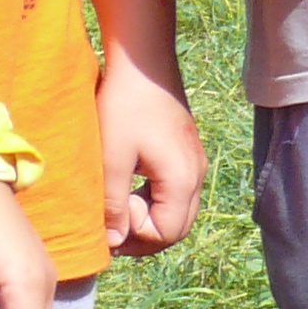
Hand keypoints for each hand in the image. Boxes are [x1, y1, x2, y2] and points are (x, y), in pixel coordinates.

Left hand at [95, 46, 203, 254]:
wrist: (143, 66)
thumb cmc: (124, 108)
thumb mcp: (111, 159)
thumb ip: (113, 204)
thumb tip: (112, 242)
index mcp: (181, 179)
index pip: (167, 234)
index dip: (135, 236)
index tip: (110, 215)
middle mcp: (197, 175)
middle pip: (177, 227)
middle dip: (143, 232)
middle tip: (110, 220)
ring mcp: (195, 163)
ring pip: (178, 210)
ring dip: (148, 215)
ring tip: (118, 201)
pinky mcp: (187, 154)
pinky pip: (177, 192)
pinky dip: (155, 199)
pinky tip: (130, 183)